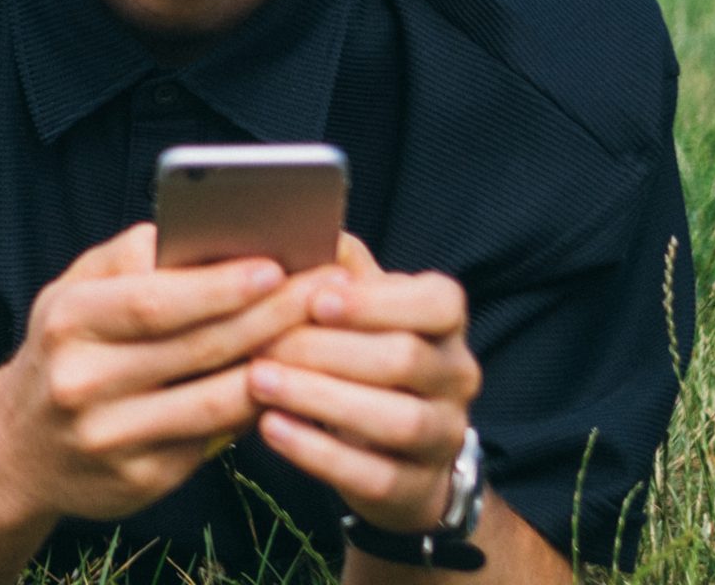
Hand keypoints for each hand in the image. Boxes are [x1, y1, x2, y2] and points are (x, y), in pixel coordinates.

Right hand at [0, 222, 335, 524]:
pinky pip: (213, 441)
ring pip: (215, 403)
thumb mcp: (70, 293)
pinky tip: (289, 386)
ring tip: (321, 338)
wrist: (17, 449)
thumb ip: (126, 259)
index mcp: (67, 321)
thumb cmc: (62, 351)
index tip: (277, 265)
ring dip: (277, 368)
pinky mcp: (140, 481)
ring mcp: (111, 438)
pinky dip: (254, 411)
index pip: (155, 301)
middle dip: (270, 317)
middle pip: (196, 349)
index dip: (220, 286)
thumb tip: (194, 233)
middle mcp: (82, 382)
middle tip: (324, 293)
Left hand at [250, 233, 480, 532]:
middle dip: (327, 350)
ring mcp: (443, 436)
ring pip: (396, 420)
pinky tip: (271, 428)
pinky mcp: (416, 489)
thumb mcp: (357, 311)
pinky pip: (374, 475)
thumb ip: (337, 272)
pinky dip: (317, 452)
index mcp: (444, 323)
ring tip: (257, 380)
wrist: (393, 453)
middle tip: (263, 342)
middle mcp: (457, 377)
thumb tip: (303, 225)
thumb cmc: (360, 357)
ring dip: (320, 397)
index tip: (318, 299)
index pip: (440, 302)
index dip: (378, 301)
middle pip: (405, 360)